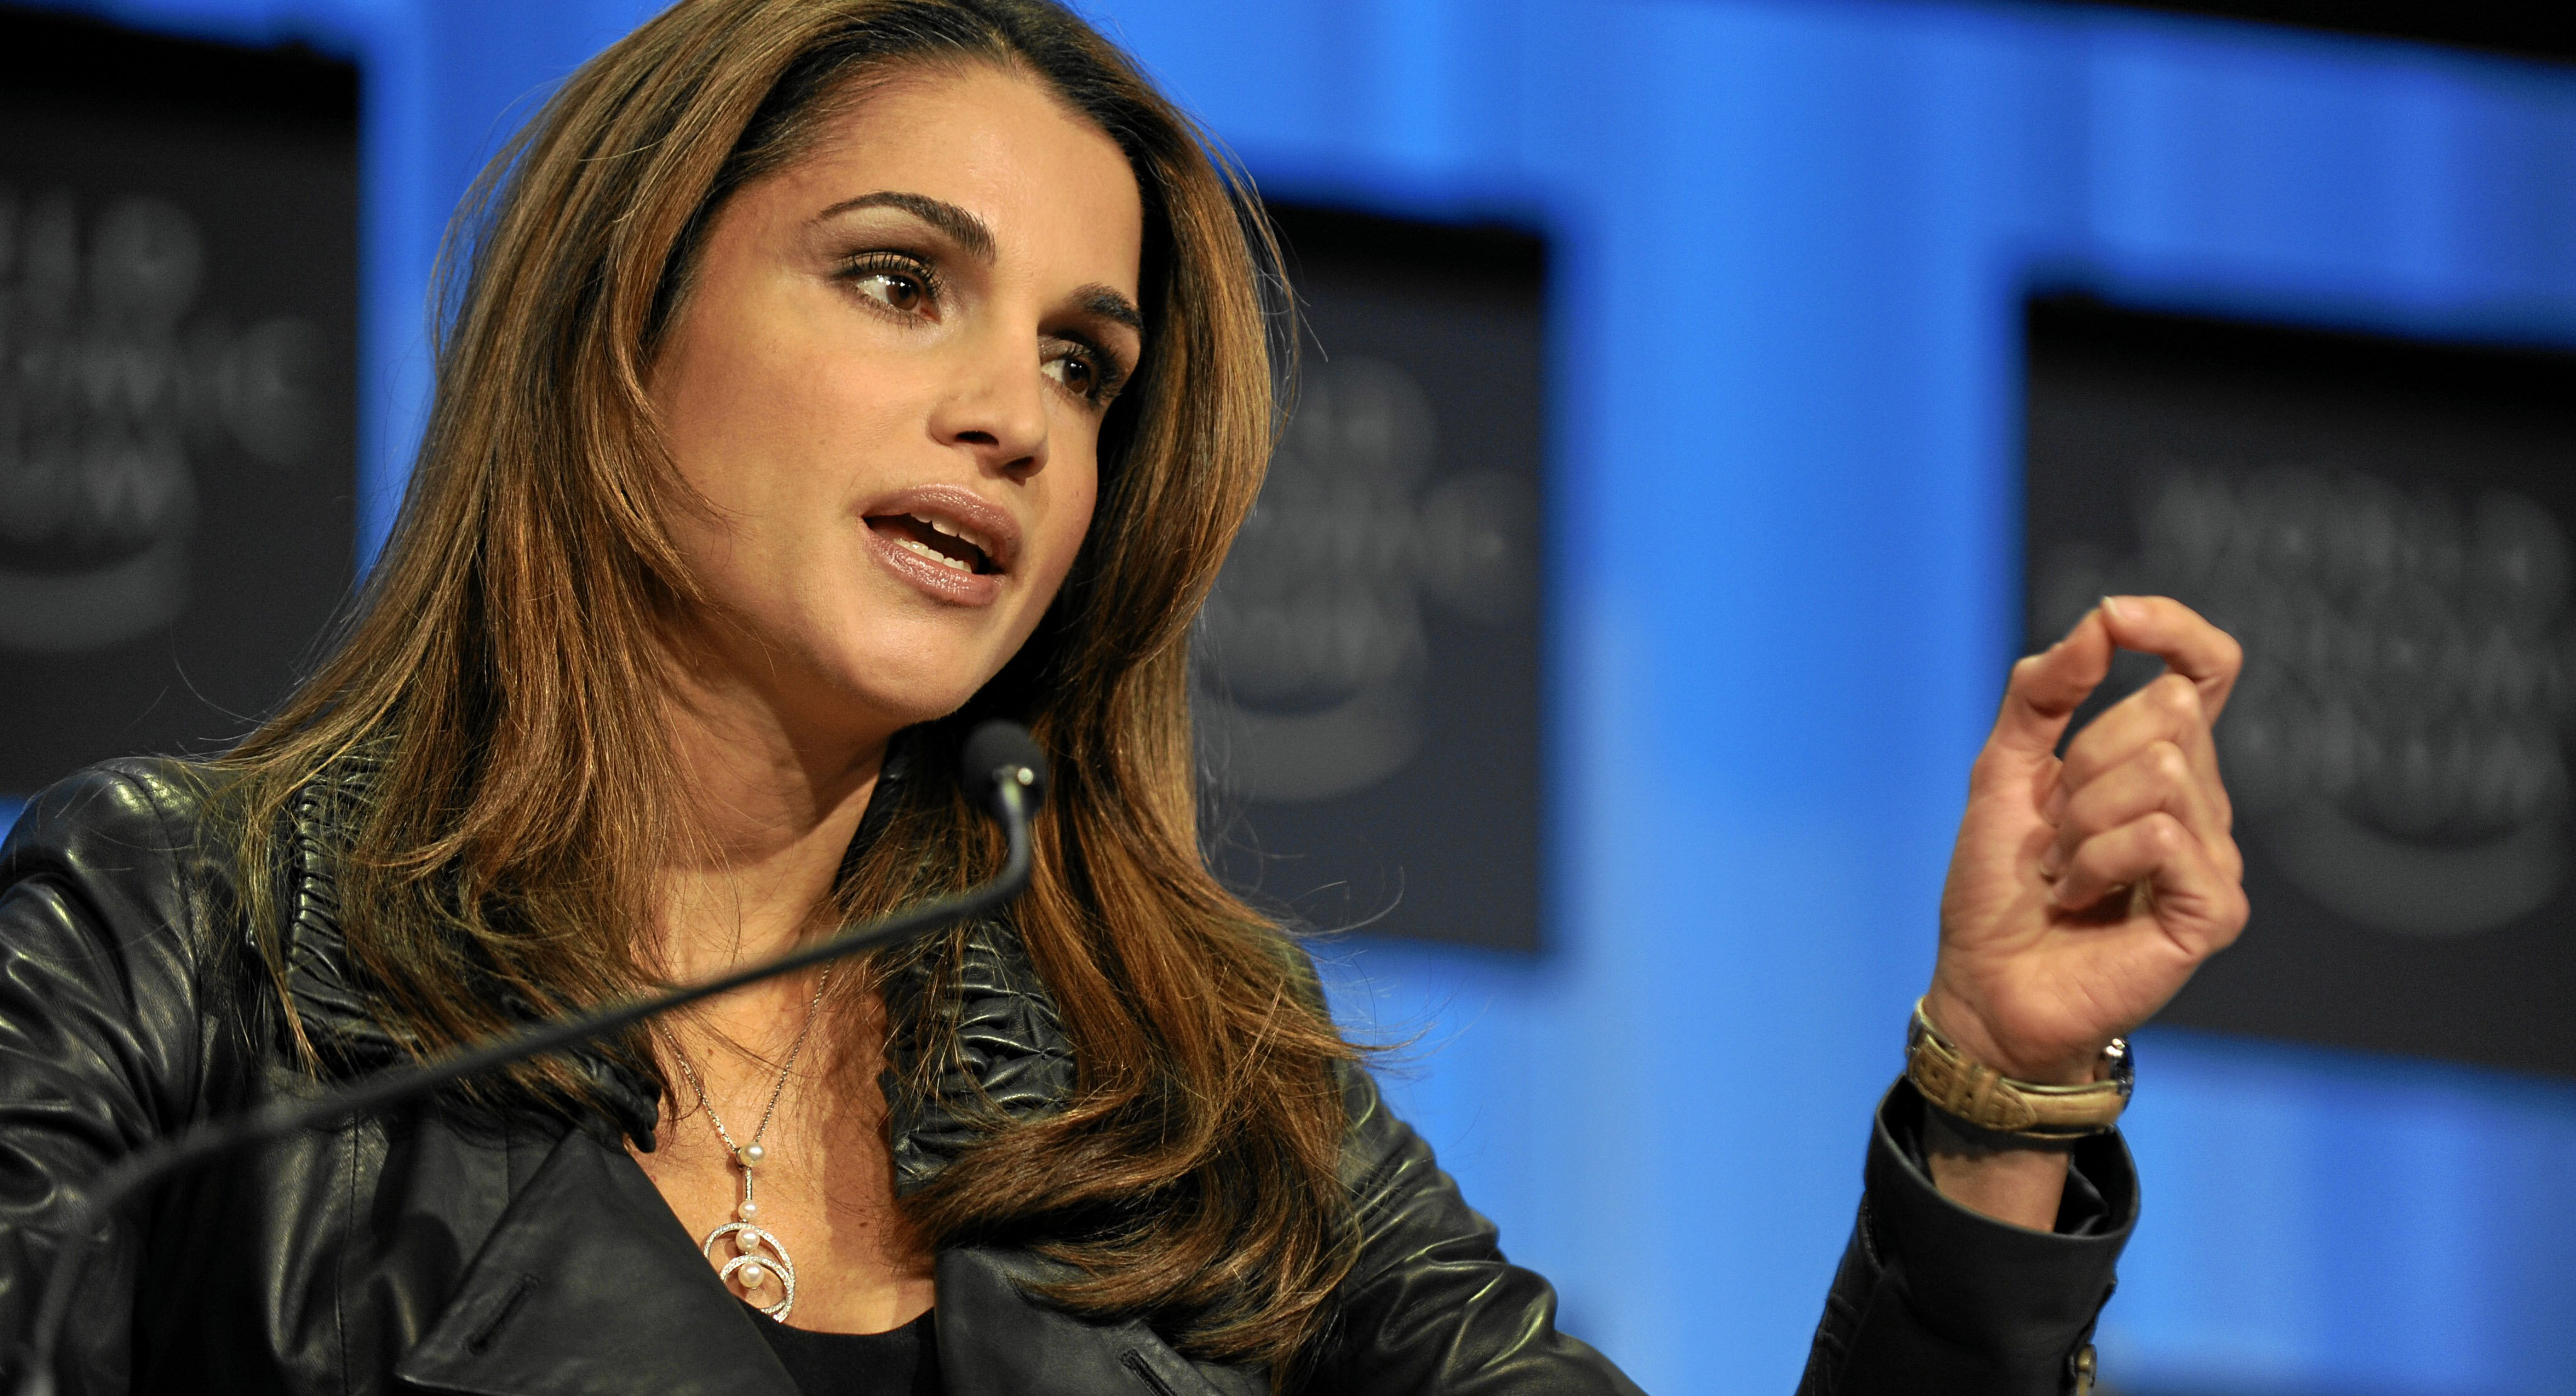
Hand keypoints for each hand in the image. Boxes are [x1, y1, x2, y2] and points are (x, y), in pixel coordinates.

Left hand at [1926, 596, 2247, 1085]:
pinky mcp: (2214, 908)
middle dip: (2085, 761)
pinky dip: (2096, 862)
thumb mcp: (2003, 769)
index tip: (2117, 619)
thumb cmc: (1997, 886)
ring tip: (2063, 871)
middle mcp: (2201, 803)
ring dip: (2082, 821)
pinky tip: (2079, 898)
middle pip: (2169, 711)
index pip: (2207, 670)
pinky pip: (2158, 835)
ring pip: (2162, 771)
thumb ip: (2043, 692)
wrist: (1986, 983)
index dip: (2175, 629)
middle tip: (2054, 829)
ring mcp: (2215, 857)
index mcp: (2161, 763)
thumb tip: (2100, 621)